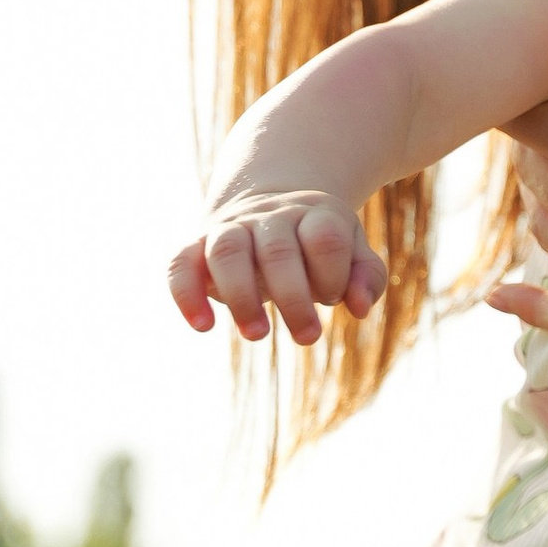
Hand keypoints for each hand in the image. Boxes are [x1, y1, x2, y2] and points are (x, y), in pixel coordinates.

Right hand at [169, 191, 384, 346]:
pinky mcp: (197, 247)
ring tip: (258, 335)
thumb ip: (367, 277)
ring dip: (241, 297)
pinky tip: (203, 326)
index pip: (325, 237)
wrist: (267, 208)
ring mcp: (230, 228)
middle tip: (308, 337)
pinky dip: (186, 294)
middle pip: (278, 250)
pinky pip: (181, 263)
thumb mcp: (352, 251)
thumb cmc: (316, 243)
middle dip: (294, 299)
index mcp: (313, 213)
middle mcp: (269, 216)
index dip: (334, 274)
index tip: (333, 297)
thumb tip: (358, 308)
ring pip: (227, 251)